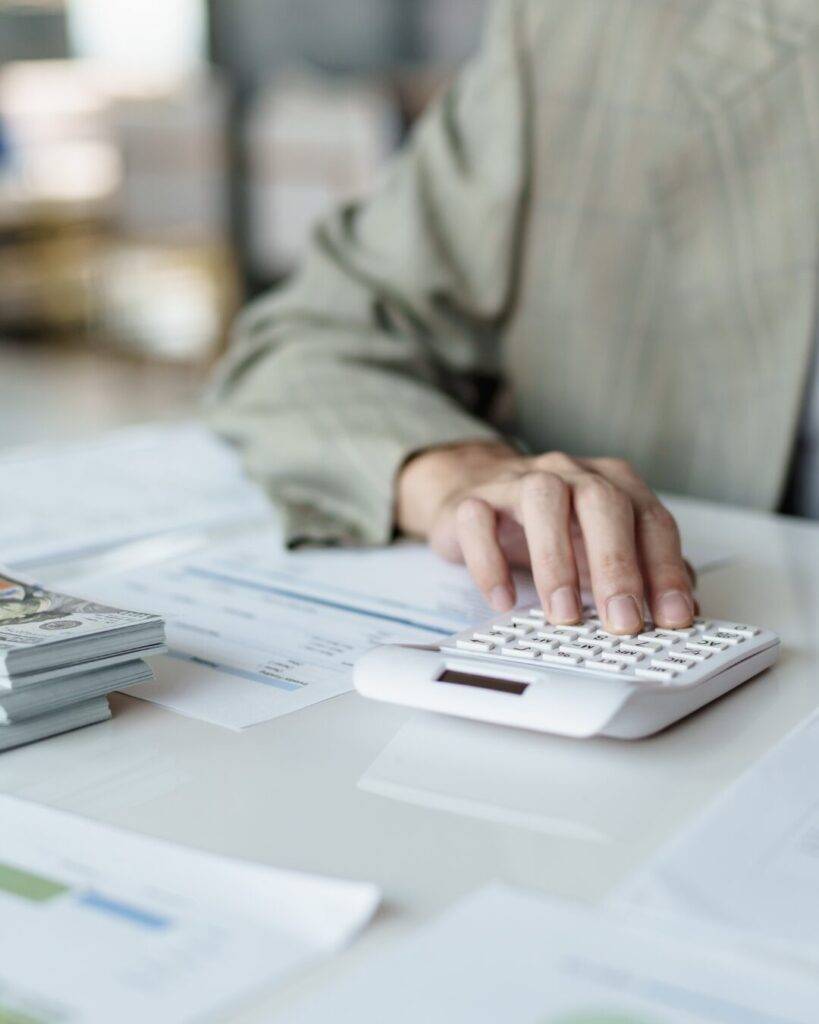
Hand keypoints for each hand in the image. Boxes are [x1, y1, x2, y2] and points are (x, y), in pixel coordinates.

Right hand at [396, 441, 694, 634]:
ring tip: (564, 614)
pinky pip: (479, 522)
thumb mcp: (601, 543)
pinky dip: (490, 563)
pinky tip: (504, 601)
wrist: (475, 487)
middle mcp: (569, 473)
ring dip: (556, 561)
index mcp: (611, 483)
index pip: (650, 519)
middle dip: (617, 564)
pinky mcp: (472, 500)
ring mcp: (518, 481)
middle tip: (623, 620)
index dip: (665, 569)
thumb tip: (684, 607)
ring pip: (541, 499)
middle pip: (602, 501)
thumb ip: (643, 567)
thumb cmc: (549, 521)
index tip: (672, 618)